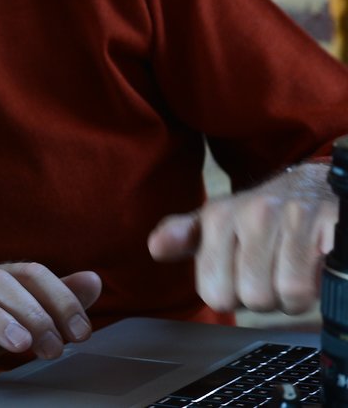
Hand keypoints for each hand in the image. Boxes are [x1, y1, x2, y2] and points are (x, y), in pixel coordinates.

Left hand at [147, 161, 336, 313]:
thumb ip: (182, 235)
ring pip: (290, 294)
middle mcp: (254, 214)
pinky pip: (323, 281)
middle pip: (255, 299)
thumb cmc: (258, 214)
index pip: (216, 294)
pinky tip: (316, 266)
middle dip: (266, 299)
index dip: (233, 297)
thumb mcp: (214, 221)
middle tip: (272, 275)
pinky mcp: (331, 225)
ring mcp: (295, 218)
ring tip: (295, 271)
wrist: (310, 185)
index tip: (241, 278)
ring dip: (297, 296)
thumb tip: (155, 247)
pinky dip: (321, 284)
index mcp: (218, 217)